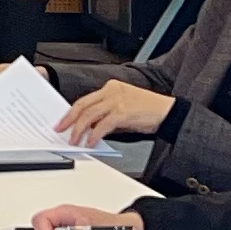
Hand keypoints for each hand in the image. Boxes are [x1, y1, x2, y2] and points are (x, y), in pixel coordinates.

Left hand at [57, 81, 177, 145]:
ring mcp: (117, 101)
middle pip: (83, 105)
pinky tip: (91, 142)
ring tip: (74, 140)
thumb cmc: (149, 111)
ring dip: (79, 129)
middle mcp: (112, 91)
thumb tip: (90, 128)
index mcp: (111, 87)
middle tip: (61, 130)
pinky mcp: (123, 112)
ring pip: (89, 114)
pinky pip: (103, 124)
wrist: (169, 112)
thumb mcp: (124, 109)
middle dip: (69, 119)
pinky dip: (94, 135)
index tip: (64, 121)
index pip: (86, 100)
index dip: (72, 112)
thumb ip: (107, 115)